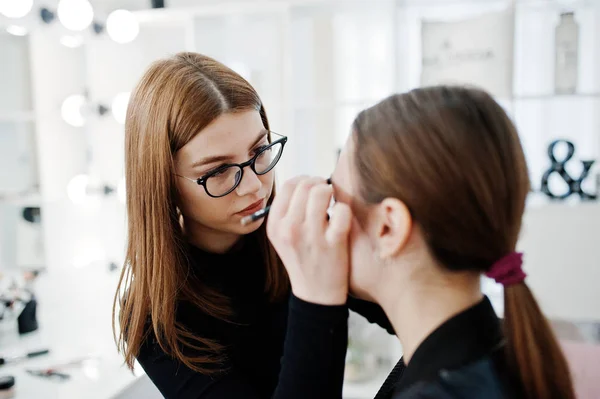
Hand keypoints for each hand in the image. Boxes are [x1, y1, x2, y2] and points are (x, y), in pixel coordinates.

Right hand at [267, 176, 351, 304]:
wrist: (316, 293)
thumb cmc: (303, 258)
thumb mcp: (283, 236)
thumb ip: (288, 210)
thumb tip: (305, 182)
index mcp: (275, 225)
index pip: (288, 185)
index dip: (303, 180)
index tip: (311, 187)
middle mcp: (289, 229)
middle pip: (305, 185)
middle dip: (319, 183)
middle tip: (326, 192)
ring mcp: (311, 236)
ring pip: (322, 192)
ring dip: (331, 192)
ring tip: (333, 202)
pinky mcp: (333, 243)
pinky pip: (341, 211)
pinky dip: (344, 210)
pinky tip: (341, 218)